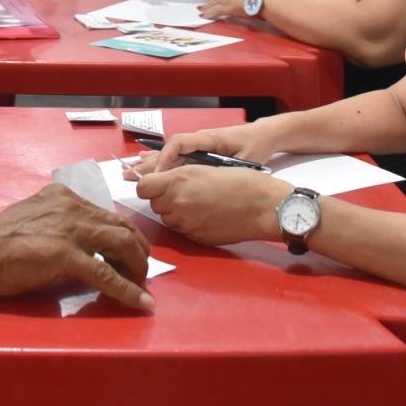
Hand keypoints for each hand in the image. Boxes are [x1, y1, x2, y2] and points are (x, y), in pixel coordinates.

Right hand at [0, 184, 153, 309]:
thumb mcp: (35, 217)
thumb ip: (58, 223)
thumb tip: (78, 241)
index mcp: (65, 198)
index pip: (108, 215)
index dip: (124, 237)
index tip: (128, 256)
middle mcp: (73, 208)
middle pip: (123, 227)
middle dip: (138, 252)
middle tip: (140, 273)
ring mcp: (72, 230)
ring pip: (123, 245)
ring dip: (138, 268)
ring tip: (141, 286)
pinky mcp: (67, 255)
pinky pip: (107, 275)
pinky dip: (129, 290)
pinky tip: (141, 302)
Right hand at [131, 125, 279, 174]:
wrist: (262, 135)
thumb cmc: (255, 144)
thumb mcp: (247, 158)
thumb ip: (231, 167)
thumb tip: (214, 178)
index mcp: (209, 139)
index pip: (181, 143)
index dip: (166, 157)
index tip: (158, 173)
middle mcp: (198, 140)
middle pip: (168, 150)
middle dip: (149, 164)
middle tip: (128, 174)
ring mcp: (196, 146)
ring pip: (168, 155)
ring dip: (149, 164)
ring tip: (128, 171)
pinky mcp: (197, 152)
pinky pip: (174, 157)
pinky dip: (158, 162)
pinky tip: (144, 164)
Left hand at [133, 167, 288, 246]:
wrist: (263, 206)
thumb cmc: (240, 181)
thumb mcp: (205, 167)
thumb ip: (178, 175)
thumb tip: (160, 179)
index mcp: (178, 180)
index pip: (142, 186)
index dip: (149, 184)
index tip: (157, 183)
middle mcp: (177, 202)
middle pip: (154, 203)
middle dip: (164, 198)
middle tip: (185, 192)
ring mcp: (186, 223)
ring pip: (167, 218)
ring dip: (175, 212)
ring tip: (199, 203)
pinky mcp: (195, 238)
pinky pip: (182, 230)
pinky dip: (189, 223)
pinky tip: (207, 215)